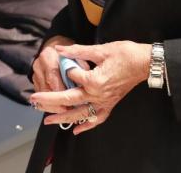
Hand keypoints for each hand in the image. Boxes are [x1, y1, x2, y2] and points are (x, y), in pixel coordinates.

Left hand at [29, 41, 150, 134]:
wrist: (145, 63)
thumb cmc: (125, 54)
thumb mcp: (100, 49)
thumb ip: (78, 51)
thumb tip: (60, 49)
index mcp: (94, 80)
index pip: (71, 76)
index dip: (65, 67)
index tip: (63, 58)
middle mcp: (97, 95)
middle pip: (68, 100)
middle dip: (49, 101)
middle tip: (34, 101)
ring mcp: (104, 102)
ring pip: (80, 114)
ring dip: (63, 117)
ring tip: (48, 120)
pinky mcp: (110, 104)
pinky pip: (97, 118)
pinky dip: (86, 125)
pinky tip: (77, 130)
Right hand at [31, 35, 77, 113]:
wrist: (55, 47)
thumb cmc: (68, 52)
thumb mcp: (76, 55)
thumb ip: (81, 66)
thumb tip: (86, 81)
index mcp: (48, 56)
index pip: (52, 76)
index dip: (61, 90)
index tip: (70, 99)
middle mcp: (39, 65)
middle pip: (45, 88)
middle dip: (56, 102)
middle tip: (68, 110)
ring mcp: (36, 74)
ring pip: (41, 94)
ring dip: (52, 105)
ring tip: (63, 112)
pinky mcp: (35, 81)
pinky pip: (41, 95)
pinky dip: (48, 104)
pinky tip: (57, 109)